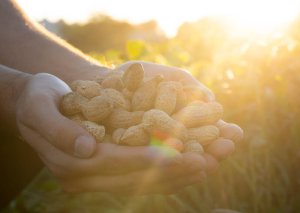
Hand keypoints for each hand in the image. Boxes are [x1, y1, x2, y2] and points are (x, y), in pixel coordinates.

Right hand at [16, 73, 207, 193]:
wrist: (35, 106)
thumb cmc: (39, 100)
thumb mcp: (40, 107)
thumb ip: (61, 130)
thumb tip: (87, 149)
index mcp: (70, 163)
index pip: (118, 163)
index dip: (152, 158)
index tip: (184, 151)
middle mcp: (85, 178)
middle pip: (137, 178)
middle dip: (176, 170)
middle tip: (209, 160)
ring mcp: (96, 179)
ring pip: (143, 183)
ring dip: (178, 175)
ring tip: (209, 165)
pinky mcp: (107, 174)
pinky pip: (141, 179)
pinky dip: (167, 174)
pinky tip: (190, 168)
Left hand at [115, 61, 243, 171]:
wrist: (104, 82)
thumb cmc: (141, 78)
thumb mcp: (171, 78)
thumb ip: (191, 88)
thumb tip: (211, 101)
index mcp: (184, 125)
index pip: (207, 134)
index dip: (222, 135)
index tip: (235, 134)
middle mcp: (171, 141)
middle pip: (195, 152)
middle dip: (212, 151)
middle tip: (227, 149)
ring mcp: (151, 151)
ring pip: (174, 162)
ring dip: (192, 162)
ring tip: (208, 161)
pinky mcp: (129, 158)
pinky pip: (145, 165)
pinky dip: (160, 165)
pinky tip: (173, 162)